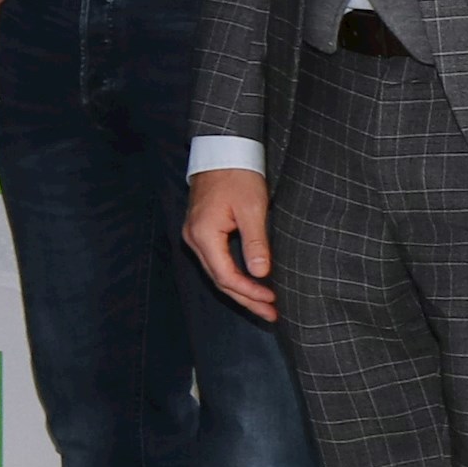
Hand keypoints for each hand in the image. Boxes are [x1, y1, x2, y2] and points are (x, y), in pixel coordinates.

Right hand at [184, 168, 278, 322]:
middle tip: (271, 314)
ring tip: (264, 305)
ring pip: (218, 273)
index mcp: (204, 234)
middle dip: (246, 299)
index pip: (226, 275)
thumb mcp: (252, 208)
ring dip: (241, 290)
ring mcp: (196, 236)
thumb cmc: (238, 176)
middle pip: (220, 279)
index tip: (273, 301)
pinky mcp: (203, 232)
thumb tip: (260, 273)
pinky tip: (251, 283)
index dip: (250, 291)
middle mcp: (194, 238)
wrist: (223, 152)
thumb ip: (256, 242)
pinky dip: (235, 276)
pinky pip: (217, 262)